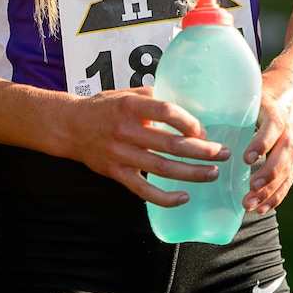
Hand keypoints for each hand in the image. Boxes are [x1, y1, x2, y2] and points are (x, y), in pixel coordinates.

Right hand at [70, 87, 229, 205]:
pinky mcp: (116, 174)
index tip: (203, 129)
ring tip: (212, 173)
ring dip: (192, 173)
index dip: (189, 122)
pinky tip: (185, 197)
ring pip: (163, 168)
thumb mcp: (125, 94)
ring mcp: (121, 155)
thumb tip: (183, 101)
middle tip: (223, 153)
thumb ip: (151, 97)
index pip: (166, 112)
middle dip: (202, 150)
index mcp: (130, 107)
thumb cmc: (102, 107)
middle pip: (171, 144)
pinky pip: (144, 191)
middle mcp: (126, 131)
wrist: (69, 126)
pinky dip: (166, 198)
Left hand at [241, 64, 292, 214]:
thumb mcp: (252, 92)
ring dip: (269, 192)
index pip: (273, 129)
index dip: (261, 144)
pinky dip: (277, 196)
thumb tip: (196, 111)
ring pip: (286, 172)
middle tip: (249, 190)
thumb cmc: (264, 93)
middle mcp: (289, 132)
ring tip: (251, 206)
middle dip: (266, 176)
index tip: (246, 159)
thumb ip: (232, 102)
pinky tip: (262, 208)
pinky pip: (288, 180)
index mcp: (276, 113)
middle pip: (282, 156)